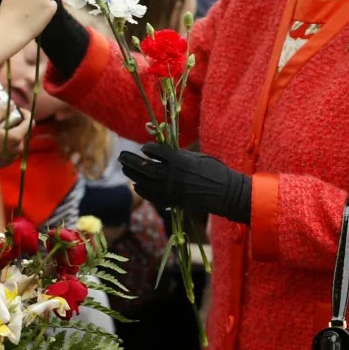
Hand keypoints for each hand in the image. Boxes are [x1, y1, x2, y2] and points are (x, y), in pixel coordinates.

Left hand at [118, 143, 251, 223]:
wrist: (226, 193)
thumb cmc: (215, 171)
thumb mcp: (197, 157)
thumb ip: (178, 155)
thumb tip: (161, 152)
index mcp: (180, 161)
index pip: (156, 152)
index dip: (147, 148)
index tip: (143, 147)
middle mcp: (173, 176)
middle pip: (145, 169)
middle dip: (131, 162)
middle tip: (122, 156)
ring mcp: (173, 191)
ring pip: (146, 183)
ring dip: (133, 175)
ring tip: (125, 168)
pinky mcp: (175, 202)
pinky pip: (153, 197)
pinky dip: (143, 190)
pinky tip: (136, 186)